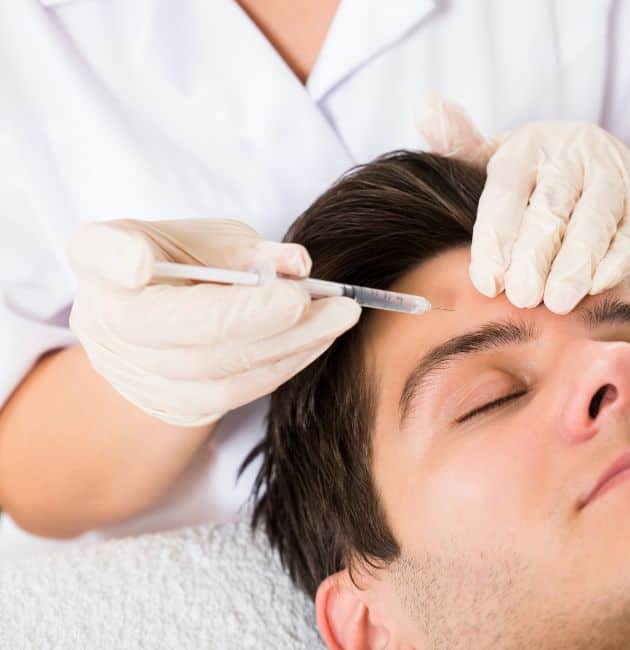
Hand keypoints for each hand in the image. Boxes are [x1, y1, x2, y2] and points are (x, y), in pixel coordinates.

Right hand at [67, 219, 360, 426]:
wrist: (162, 322)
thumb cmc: (181, 262)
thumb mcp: (206, 237)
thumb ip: (245, 249)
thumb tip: (298, 265)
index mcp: (100, 261)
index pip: (102, 254)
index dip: (119, 258)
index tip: (144, 261)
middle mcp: (106, 321)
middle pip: (177, 330)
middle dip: (259, 317)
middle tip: (321, 298)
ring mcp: (138, 371)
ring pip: (216, 370)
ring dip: (289, 343)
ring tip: (339, 315)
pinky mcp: (177, 403)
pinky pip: (236, 392)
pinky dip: (285, 364)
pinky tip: (319, 338)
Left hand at [417, 95, 629, 313]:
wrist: (608, 198)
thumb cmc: (539, 191)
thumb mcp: (497, 169)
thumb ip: (460, 148)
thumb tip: (426, 106)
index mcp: (532, 143)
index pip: (507, 186)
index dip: (495, 236)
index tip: (488, 281)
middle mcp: (579, 149)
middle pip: (552, 205)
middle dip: (536, 254)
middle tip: (523, 296)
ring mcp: (620, 173)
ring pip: (595, 222)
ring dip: (576, 264)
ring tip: (558, 301)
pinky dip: (616, 263)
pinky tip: (597, 287)